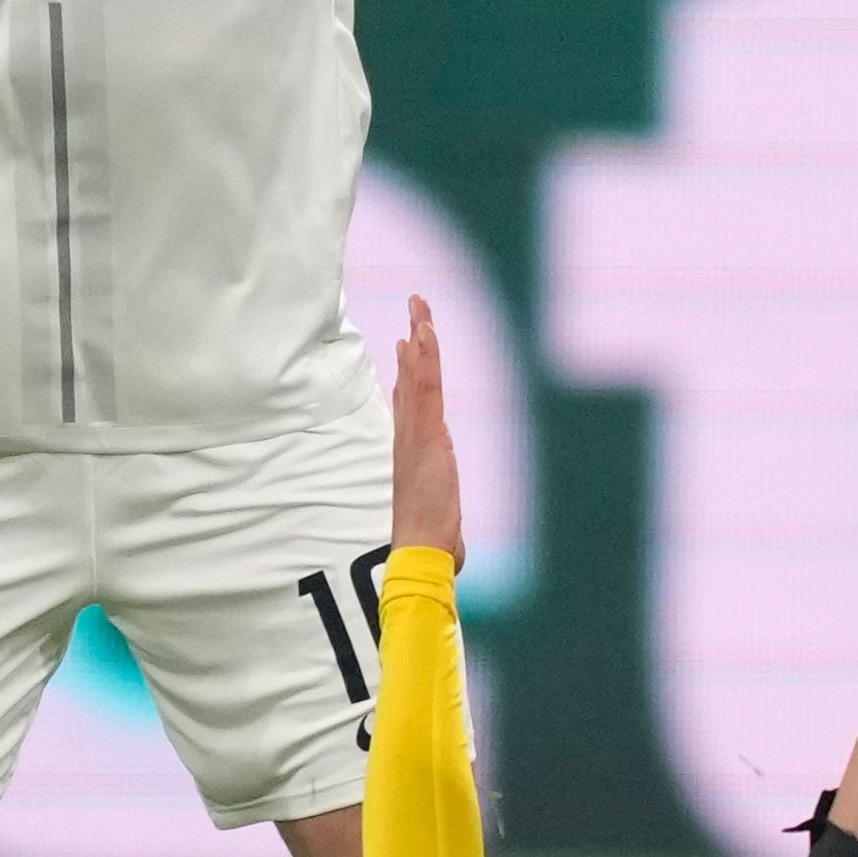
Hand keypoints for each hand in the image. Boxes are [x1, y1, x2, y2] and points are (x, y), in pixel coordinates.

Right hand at [391, 295, 465, 570]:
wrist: (420, 549)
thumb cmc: (431, 546)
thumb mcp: (444, 529)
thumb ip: (447, 531)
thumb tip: (452, 550)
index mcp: (416, 452)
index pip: (410, 404)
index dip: (406, 373)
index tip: (404, 345)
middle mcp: (411, 437)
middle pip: (411, 380)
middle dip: (412, 343)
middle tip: (414, 308)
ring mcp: (416, 432)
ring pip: (418, 376)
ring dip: (419, 338)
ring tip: (418, 306)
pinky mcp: (426, 432)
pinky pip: (425, 386)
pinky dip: (423, 357)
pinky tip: (422, 331)